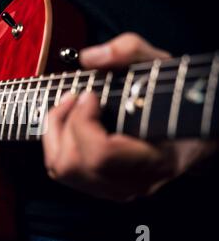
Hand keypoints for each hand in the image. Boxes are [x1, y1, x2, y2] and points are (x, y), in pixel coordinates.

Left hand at [43, 33, 213, 201]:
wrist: (186, 127)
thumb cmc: (173, 98)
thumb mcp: (158, 65)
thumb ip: (128, 51)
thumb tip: (88, 58)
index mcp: (154, 160)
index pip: (100, 154)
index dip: (84, 121)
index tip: (90, 94)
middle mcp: (132, 183)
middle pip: (72, 164)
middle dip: (63, 123)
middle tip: (74, 96)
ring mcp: (114, 189)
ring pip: (60, 169)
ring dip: (54, 132)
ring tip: (67, 105)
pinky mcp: (100, 186)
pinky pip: (61, 169)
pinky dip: (56, 142)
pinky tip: (67, 120)